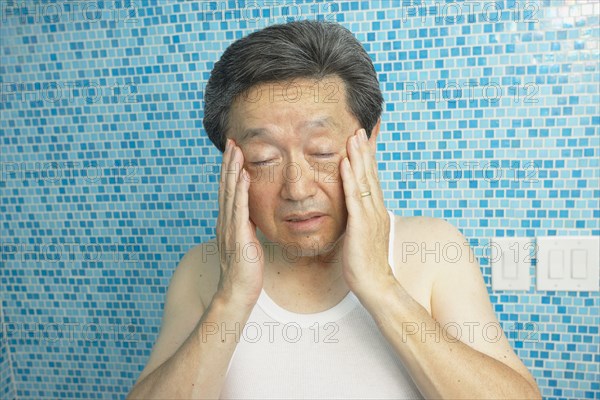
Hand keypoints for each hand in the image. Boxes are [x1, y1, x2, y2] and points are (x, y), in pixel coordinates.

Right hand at [215, 139, 263, 307]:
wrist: (237, 292)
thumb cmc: (245, 271)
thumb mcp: (246, 243)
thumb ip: (247, 227)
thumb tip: (253, 216)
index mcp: (227, 222)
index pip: (228, 191)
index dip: (229, 170)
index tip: (233, 152)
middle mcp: (225, 221)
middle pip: (225, 186)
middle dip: (228, 163)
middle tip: (231, 142)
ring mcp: (229, 227)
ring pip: (230, 192)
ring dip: (233, 170)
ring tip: (236, 150)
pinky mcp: (238, 235)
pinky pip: (240, 208)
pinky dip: (241, 190)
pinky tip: (244, 175)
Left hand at [339, 128, 394, 299]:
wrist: (376, 285)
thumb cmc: (367, 264)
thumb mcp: (364, 237)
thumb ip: (361, 221)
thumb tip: (355, 214)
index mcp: (377, 212)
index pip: (372, 179)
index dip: (368, 159)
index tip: (364, 140)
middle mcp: (376, 210)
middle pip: (370, 174)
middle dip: (364, 151)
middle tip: (359, 129)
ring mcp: (370, 216)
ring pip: (364, 181)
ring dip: (357, 158)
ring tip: (353, 137)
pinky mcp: (360, 225)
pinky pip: (354, 198)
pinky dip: (349, 179)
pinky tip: (344, 164)